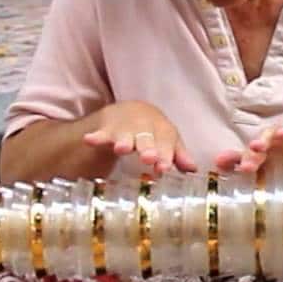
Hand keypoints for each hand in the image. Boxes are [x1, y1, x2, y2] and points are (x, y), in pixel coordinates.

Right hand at [81, 101, 199, 176]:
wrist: (127, 112)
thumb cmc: (152, 132)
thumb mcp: (166, 141)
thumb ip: (177, 155)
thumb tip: (193, 169)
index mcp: (162, 129)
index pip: (166, 140)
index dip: (166, 154)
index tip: (164, 167)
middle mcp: (144, 126)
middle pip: (146, 136)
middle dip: (148, 147)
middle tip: (148, 158)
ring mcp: (124, 127)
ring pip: (125, 134)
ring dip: (124, 141)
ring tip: (122, 149)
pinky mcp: (105, 129)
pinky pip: (100, 133)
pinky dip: (95, 137)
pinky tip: (90, 140)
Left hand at [212, 113, 282, 174]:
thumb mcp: (264, 162)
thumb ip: (241, 161)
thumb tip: (216, 163)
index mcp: (267, 143)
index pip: (256, 148)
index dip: (250, 157)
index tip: (245, 168)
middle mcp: (281, 134)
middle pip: (272, 133)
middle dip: (266, 138)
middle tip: (259, 146)